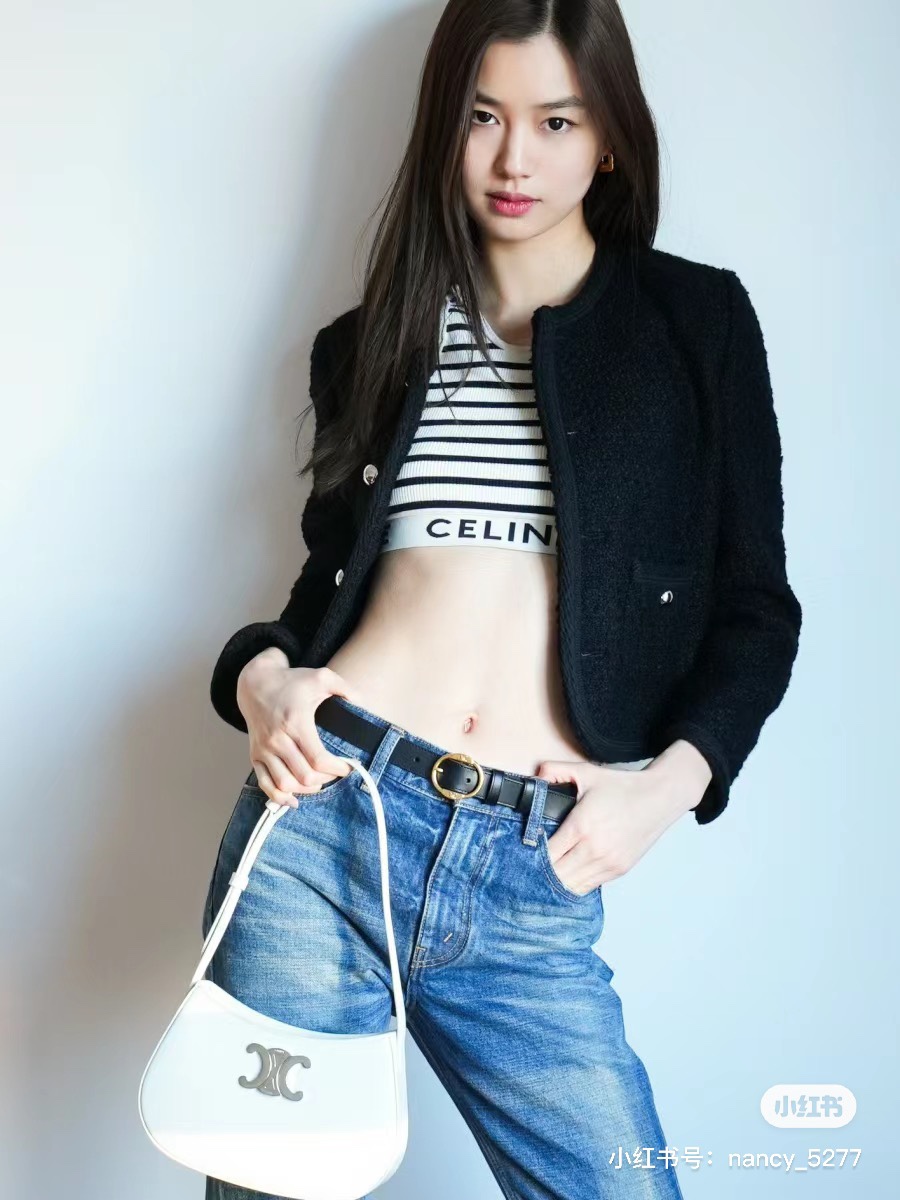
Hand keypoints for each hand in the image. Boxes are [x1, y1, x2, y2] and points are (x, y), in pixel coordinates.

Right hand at [236, 652, 364, 807]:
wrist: (255, 683)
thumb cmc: (291, 681)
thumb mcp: (321, 676)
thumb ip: (345, 688)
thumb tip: (363, 704)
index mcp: (296, 722)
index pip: (319, 759)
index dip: (337, 769)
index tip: (348, 767)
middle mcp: (278, 739)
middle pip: (304, 776)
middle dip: (326, 780)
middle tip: (335, 773)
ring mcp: (264, 749)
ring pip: (286, 784)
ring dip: (306, 790)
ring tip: (318, 783)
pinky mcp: (255, 755)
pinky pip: (265, 784)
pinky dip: (279, 797)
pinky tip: (294, 799)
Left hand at [535, 745, 708, 894]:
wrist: (660, 798)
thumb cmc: (622, 786)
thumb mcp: (586, 772)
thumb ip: (555, 771)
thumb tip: (535, 777)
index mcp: (582, 826)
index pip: (546, 854)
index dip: (530, 856)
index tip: (521, 852)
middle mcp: (594, 849)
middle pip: (555, 875)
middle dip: (539, 873)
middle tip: (526, 868)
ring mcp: (608, 863)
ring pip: (571, 886)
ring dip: (556, 883)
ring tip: (543, 875)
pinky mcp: (618, 870)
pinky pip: (588, 886)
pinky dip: (574, 884)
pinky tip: (564, 876)